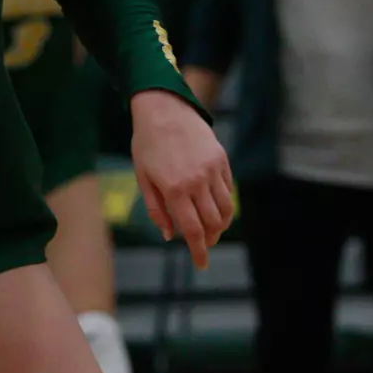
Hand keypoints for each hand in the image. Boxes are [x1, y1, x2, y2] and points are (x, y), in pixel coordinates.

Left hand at [130, 89, 232, 268]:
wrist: (164, 108)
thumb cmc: (147, 144)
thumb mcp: (143, 177)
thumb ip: (156, 209)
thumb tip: (169, 235)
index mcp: (174, 190)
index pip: (193, 230)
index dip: (199, 251)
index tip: (201, 264)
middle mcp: (197, 181)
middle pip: (213, 223)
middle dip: (210, 240)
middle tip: (204, 245)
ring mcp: (212, 170)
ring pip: (226, 208)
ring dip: (221, 224)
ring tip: (212, 229)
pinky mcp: (221, 159)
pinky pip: (229, 189)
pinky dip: (225, 203)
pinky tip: (215, 206)